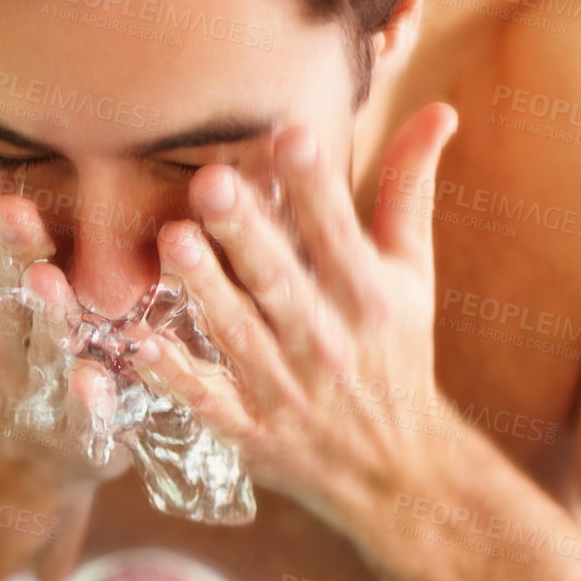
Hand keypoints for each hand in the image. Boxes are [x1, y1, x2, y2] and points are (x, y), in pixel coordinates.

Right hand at [0, 135, 131, 483]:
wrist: (29, 460)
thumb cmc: (10, 348)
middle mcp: (0, 344)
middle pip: (5, 292)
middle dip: (10, 250)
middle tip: (15, 206)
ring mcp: (36, 389)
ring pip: (39, 348)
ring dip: (42, 315)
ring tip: (45, 279)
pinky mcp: (78, 431)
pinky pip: (81, 415)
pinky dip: (86, 400)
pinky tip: (92, 378)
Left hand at [134, 104, 461, 524]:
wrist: (398, 470)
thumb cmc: (397, 354)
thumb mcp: (412, 275)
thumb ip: (409, 192)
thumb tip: (438, 109)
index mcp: (367, 295)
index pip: (338, 231)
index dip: (315, 185)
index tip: (289, 134)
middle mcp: (327, 340)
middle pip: (281, 280)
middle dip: (247, 233)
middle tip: (211, 183)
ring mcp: (286, 388)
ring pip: (239, 333)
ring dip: (206, 290)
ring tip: (172, 242)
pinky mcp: (251, 430)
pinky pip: (208, 400)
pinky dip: (176, 376)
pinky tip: (142, 343)